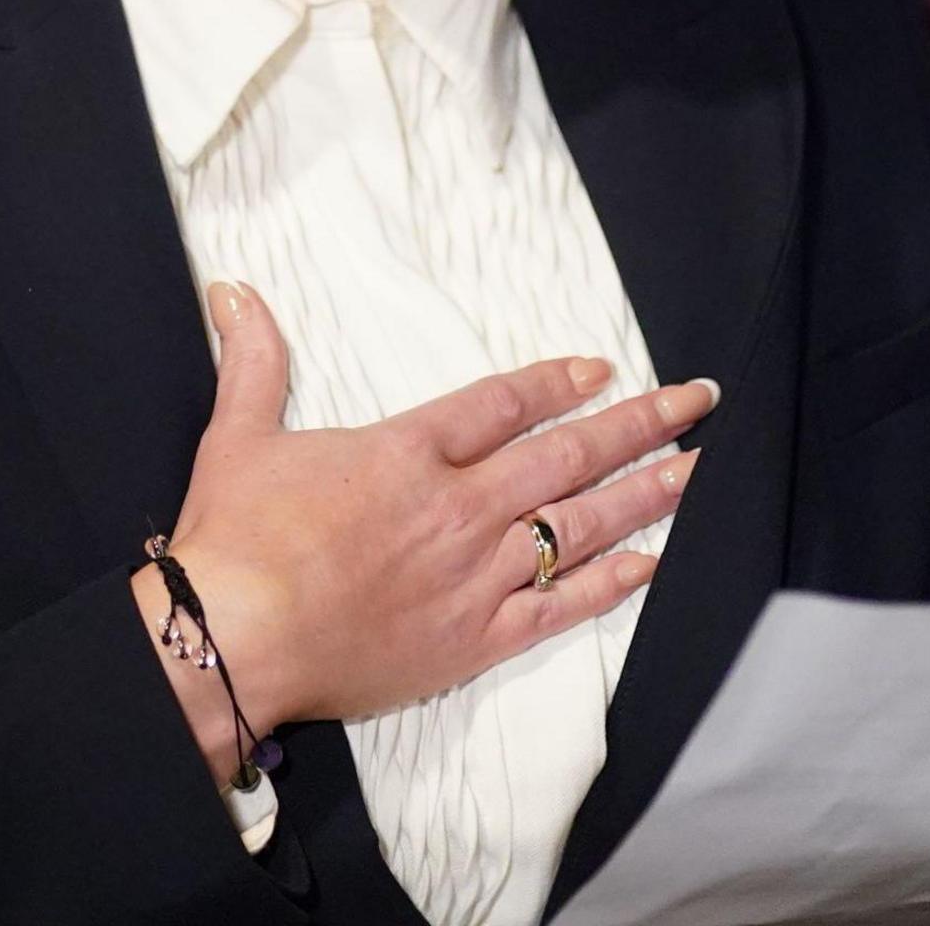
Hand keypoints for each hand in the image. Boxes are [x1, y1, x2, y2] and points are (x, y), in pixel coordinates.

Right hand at [140, 282, 713, 783]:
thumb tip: (235, 291)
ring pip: (579, 526)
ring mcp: (474, 576)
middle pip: (568, 455)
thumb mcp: (239, 436)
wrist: (234, 639)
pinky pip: (559, 608)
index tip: (601, 368)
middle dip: (640, 423)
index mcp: (408, 452)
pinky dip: (608, 585)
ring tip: (695, 470)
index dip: (558, 381)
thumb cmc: (236, 541)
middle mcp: (458, 507)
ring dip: (644, 495)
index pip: (504, 403)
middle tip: (696, 400)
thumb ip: (253, 361)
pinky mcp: (473, 639)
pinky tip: (648, 563)